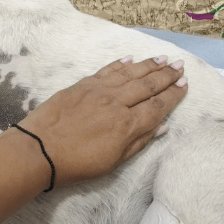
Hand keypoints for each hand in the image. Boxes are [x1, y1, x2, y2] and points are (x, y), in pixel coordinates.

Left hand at [15, 55, 186, 185]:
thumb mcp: (112, 162)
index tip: (184, 84)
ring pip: (130, 73)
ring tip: (162, 59)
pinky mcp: (82, 85)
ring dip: (148, 65)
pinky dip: (120, 64)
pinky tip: (130, 59)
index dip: (173, 95)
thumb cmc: (76, 163)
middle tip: (179, 66)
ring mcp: (99, 91)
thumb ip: (138, 142)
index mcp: (127, 125)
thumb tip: (161, 127)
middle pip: (148, 85)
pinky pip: (107, 70)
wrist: (39, 150)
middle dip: (166, 75)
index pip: (158, 106)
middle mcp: (117, 103)